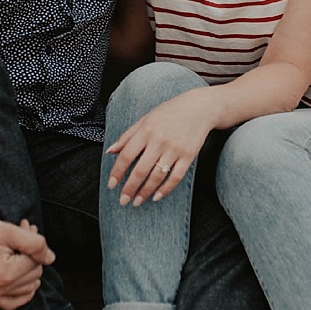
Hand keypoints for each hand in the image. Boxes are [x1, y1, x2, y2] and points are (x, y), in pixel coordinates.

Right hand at [0, 212, 53, 309]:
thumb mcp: (4, 230)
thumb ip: (32, 243)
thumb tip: (50, 256)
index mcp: (7, 273)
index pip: (37, 259)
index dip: (34, 240)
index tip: (25, 227)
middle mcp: (1, 289)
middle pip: (34, 273)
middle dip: (32, 253)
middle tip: (21, 233)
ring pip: (28, 287)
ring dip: (28, 269)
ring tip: (17, 251)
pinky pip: (13, 303)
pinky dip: (22, 292)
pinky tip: (21, 279)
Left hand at [106, 88, 217, 206]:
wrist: (200, 108)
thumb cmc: (169, 113)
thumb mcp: (145, 119)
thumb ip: (127, 136)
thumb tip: (110, 152)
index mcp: (145, 131)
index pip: (126, 156)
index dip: (117, 172)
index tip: (111, 185)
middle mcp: (159, 141)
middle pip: (141, 170)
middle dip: (130, 188)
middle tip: (123, 201)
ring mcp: (175, 149)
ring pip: (157, 176)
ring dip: (146, 192)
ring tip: (137, 201)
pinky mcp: (189, 156)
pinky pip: (176, 177)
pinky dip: (166, 189)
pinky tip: (156, 197)